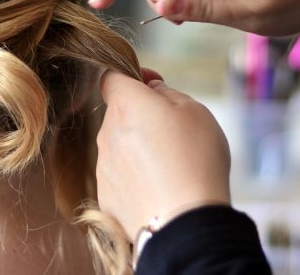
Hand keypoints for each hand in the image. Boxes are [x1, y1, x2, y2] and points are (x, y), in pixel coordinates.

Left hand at [96, 70, 231, 240]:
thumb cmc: (195, 160)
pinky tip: (159, 188)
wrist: (185, 223)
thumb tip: (151, 91)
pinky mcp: (106, 196)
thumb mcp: (195, 111)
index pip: (111, 77)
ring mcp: (104, 167)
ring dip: (138, 147)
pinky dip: (135, 177)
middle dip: (141, 116)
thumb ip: (168, 93)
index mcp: (126, 106)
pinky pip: (120, 176)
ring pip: (119, 146)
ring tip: (171, 166)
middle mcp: (106, 134)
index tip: (154, 85)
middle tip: (173, 131)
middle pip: (119, 114)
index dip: (132, 75)